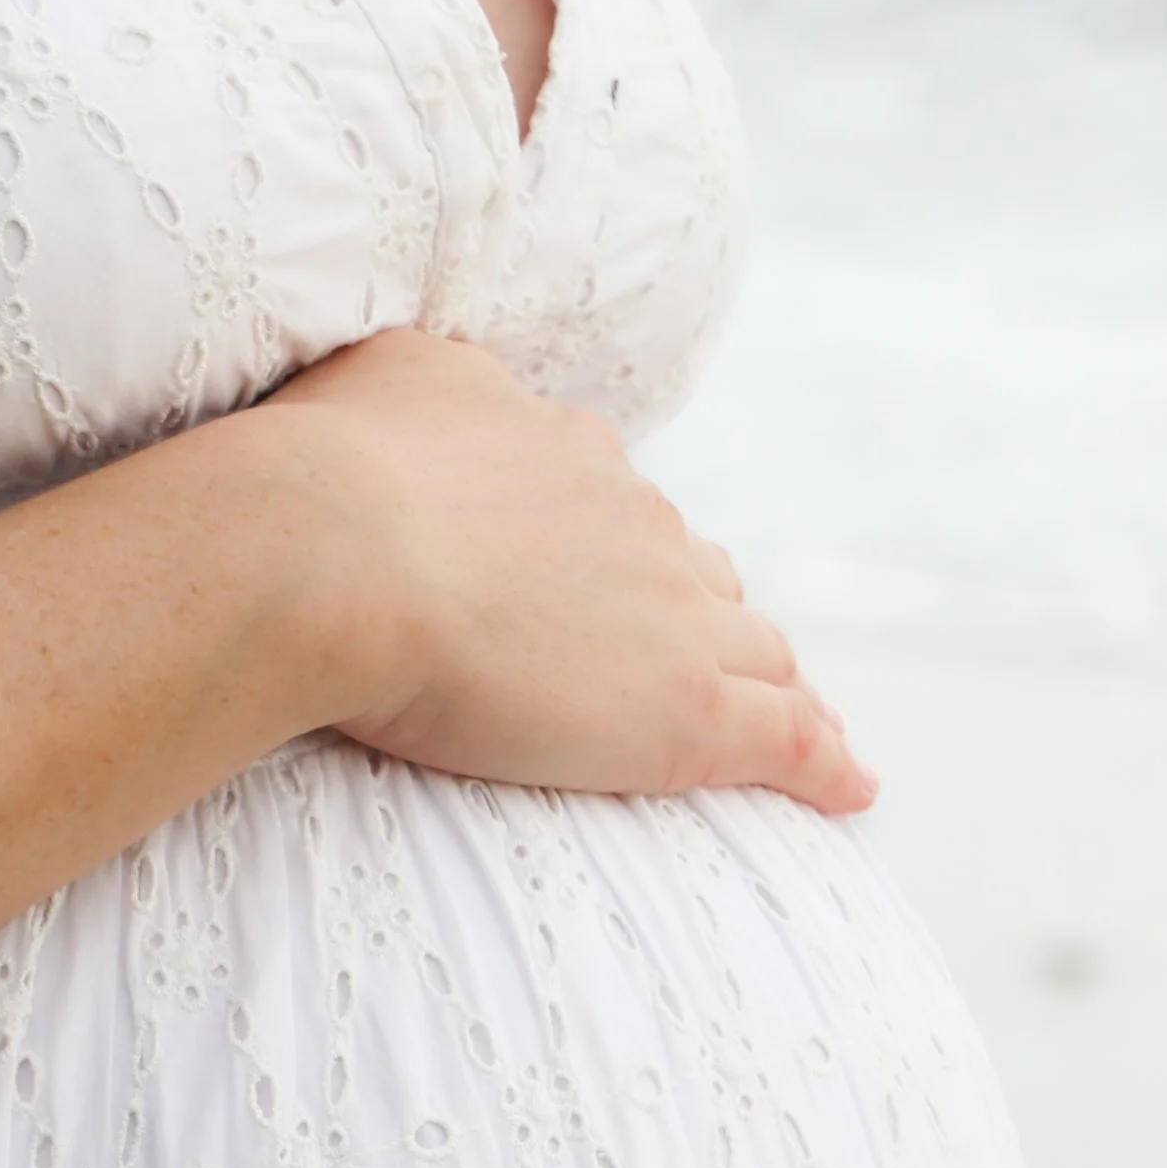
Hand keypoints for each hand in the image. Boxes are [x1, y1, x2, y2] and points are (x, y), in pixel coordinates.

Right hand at [258, 327, 874, 812]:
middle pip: (696, 573)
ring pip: (757, 649)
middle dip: (708, 613)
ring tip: (800, 723)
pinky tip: (850, 787)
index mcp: (560, 449)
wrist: (327, 552)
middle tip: (714, 659)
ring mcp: (670, 611)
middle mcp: (631, 516)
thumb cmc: (316, 476)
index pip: (617, 510)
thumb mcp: (375, 380)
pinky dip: (824, 763)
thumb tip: (442, 382)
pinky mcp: (687, 709)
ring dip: (777, 683)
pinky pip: (784, 738)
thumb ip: (425, 386)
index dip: (626, 554)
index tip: (621, 586)